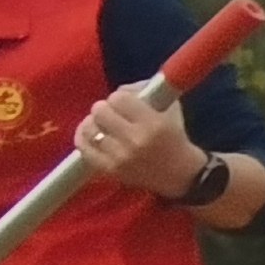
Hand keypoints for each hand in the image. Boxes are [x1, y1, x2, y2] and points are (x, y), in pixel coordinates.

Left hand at [73, 81, 210, 202]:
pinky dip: (83, 137)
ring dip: (93, 122)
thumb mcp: (170, 110)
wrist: (181, 175)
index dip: (119, 97)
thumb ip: (146, 92)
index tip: (124, 103)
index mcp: (153, 123)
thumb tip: (120, 88)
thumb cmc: (176, 138)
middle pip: (100, 111)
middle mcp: (135, 140)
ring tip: (101, 123)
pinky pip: (84, 148)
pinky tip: (90, 134)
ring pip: (89, 129)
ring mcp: (120, 156)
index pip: (119, 98)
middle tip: (111, 113)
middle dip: (104, 108)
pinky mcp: (110, 169)